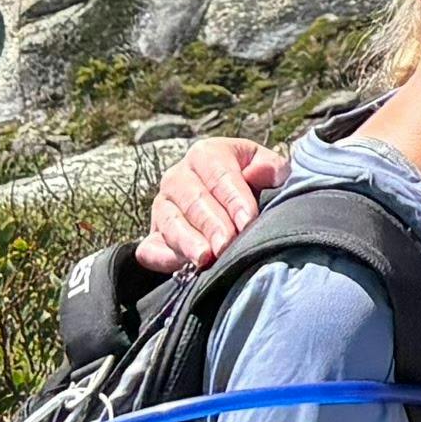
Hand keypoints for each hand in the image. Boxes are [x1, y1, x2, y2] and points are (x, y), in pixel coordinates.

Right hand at [133, 133, 281, 272]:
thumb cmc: (252, 183)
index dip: (234, 199)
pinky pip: (150, 248)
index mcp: (206, 154)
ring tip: (204, 258)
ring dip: (188, 242)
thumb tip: (264, 171)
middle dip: (212, 225)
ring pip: (171, 222)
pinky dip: (163, 257)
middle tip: (227, 245)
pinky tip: (180, 267)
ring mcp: (162, 207)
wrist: (228, 204)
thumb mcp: (266, 168)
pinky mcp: (153, 236)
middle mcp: (178, 177)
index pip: (220, 175)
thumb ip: (270, 167)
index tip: (248, 221)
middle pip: (194, 200)